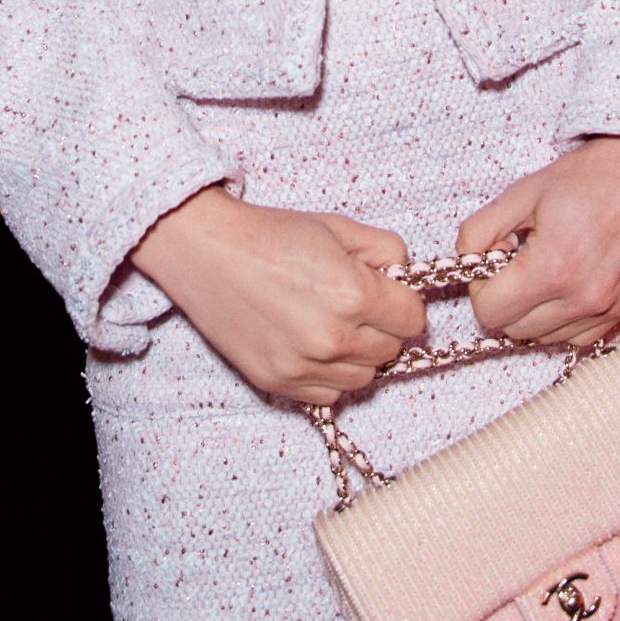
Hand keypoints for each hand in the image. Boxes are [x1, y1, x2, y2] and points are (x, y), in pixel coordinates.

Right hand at [131, 188, 427, 405]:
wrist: (206, 252)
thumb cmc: (268, 234)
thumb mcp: (336, 226)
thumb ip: (386, 250)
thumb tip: (405, 277)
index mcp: (353, 294)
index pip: (413, 319)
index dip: (403, 302)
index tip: (386, 292)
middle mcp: (332, 338)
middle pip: (391, 350)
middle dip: (382, 326)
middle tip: (355, 303)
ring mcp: (303, 366)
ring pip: (365, 378)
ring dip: (359, 355)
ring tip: (332, 324)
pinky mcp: (278, 384)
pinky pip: (329, 394)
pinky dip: (329, 374)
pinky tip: (312, 344)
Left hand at [456, 136, 619, 350]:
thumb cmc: (588, 177)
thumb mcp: (520, 193)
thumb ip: (478, 230)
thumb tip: (469, 261)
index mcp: (553, 268)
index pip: (490, 313)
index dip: (480, 287)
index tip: (493, 260)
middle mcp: (584, 298)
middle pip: (515, 330)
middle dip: (504, 299)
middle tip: (516, 261)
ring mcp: (610, 309)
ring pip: (546, 338)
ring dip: (533, 312)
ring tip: (545, 269)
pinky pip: (580, 337)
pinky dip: (564, 320)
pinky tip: (567, 283)